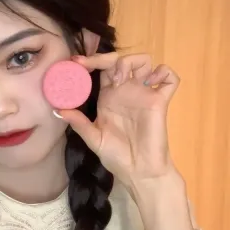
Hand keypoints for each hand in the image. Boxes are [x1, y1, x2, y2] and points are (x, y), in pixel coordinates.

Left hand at [59, 53, 179, 188]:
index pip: (102, 69)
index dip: (90, 61)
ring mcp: (144, 94)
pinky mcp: (160, 101)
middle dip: (107, 57)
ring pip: (146, 62)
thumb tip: (58, 110)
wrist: (138, 172)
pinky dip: (164, 73)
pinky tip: (151, 82)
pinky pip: (170, 79)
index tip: (76, 61)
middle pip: (121, 60)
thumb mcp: (93, 138)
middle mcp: (126, 91)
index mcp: (108, 96)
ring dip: (132, 62)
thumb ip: (78, 122)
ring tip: (121, 80)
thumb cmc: (116, 156)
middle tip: (96, 67)